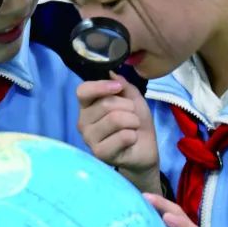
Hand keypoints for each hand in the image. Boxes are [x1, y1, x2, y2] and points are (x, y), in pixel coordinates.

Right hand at [77, 72, 160, 193]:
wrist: (144, 149)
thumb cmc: (135, 123)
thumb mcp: (133, 99)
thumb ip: (123, 86)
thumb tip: (112, 73)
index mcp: (87, 107)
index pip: (83, 91)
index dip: (101, 86)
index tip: (118, 88)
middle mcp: (83, 122)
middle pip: (105, 104)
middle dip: (128, 107)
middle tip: (132, 117)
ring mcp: (89, 139)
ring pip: (115, 119)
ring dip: (133, 121)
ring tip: (133, 128)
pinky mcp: (100, 153)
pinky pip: (123, 136)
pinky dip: (133, 136)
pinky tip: (131, 141)